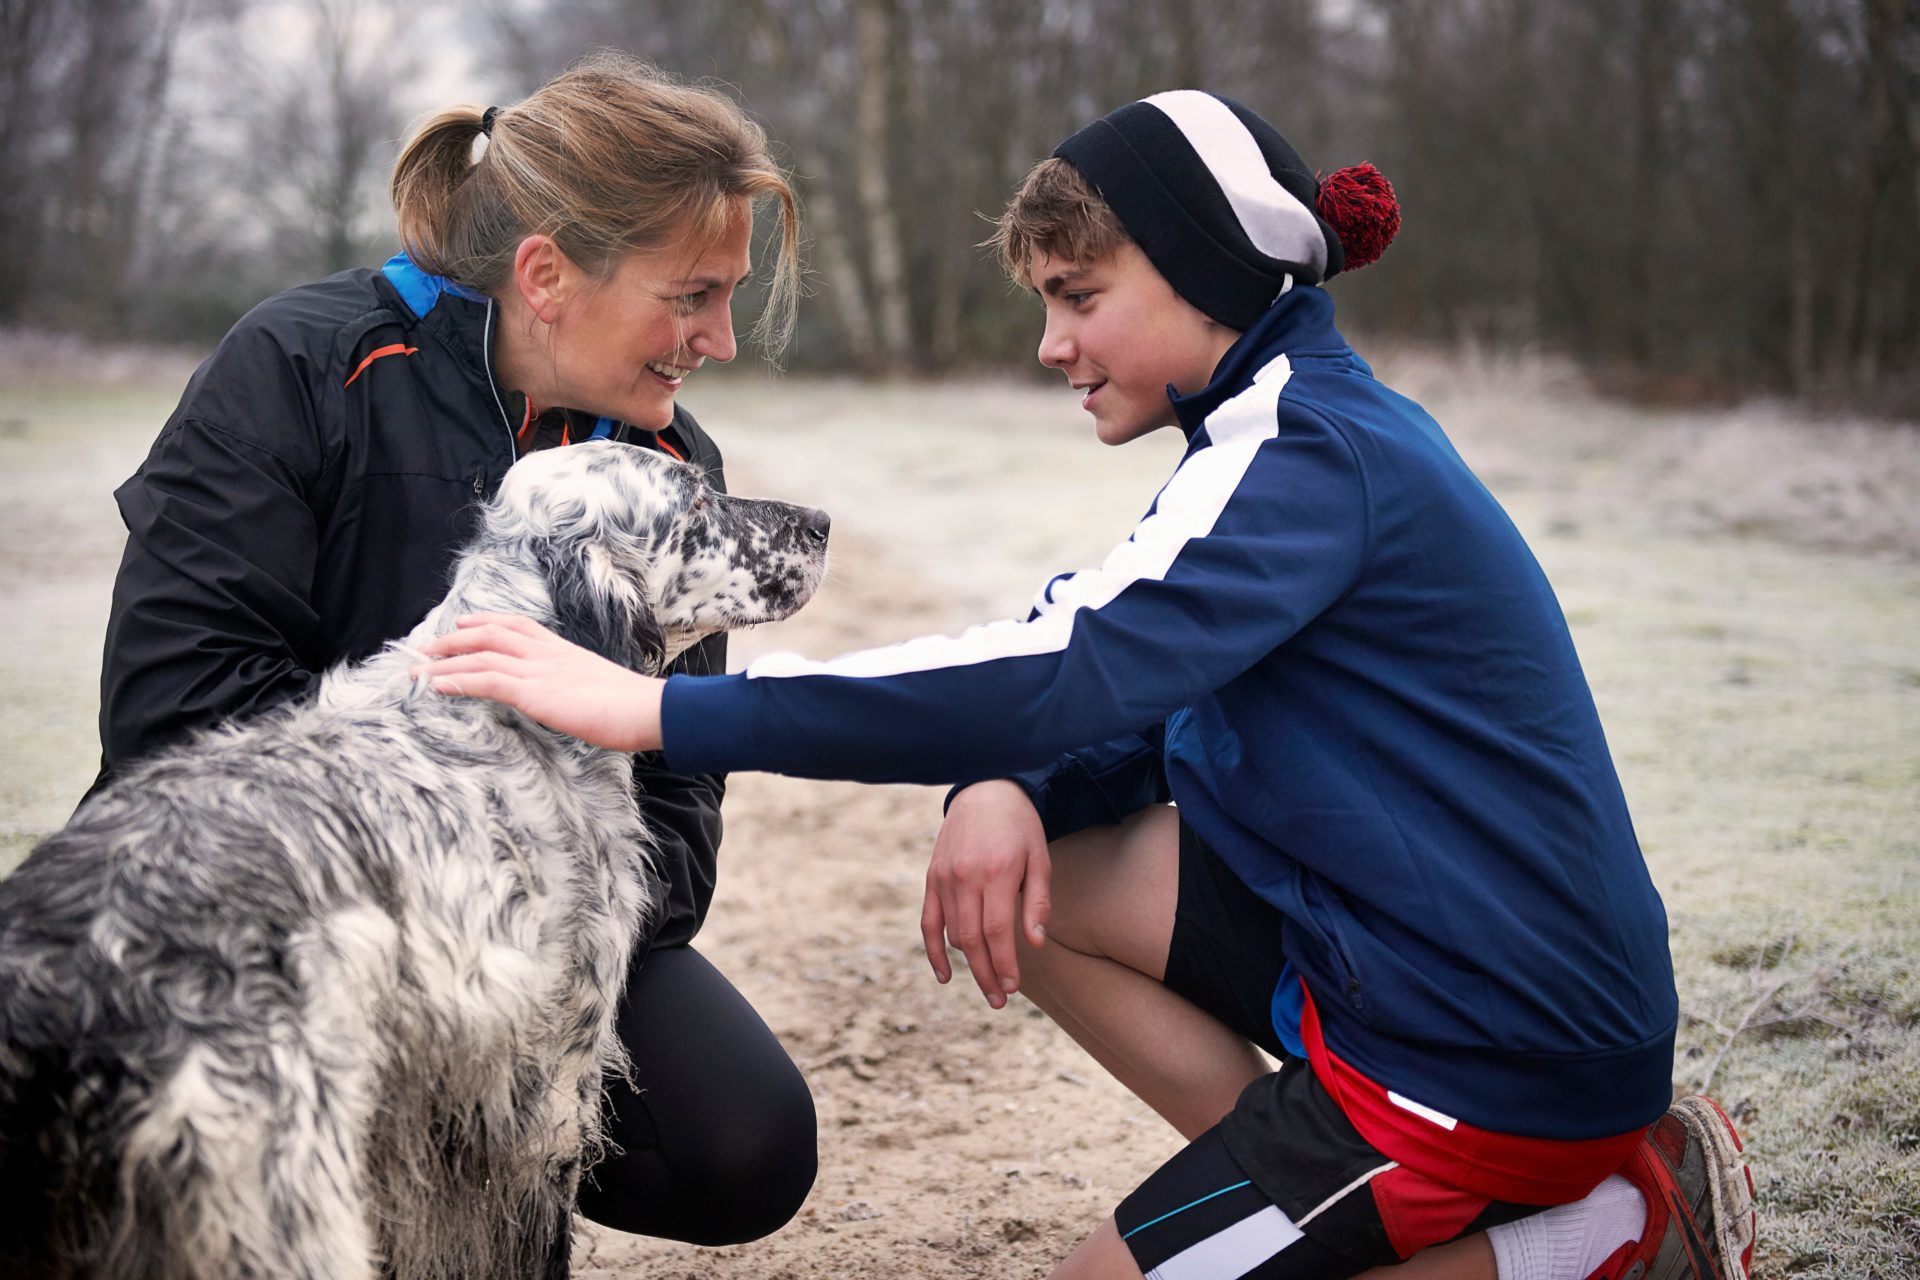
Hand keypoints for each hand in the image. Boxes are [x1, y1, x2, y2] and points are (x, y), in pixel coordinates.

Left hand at [410, 614, 664, 751]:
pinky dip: (458, 680)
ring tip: (418, 671)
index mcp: (565, 652)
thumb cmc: (634, 708)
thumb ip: (580, 690)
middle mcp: (549, 654)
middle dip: (456, 638)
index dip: (487, 623)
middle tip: (427, 648)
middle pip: (493, 633)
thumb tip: (574, 702)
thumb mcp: (602, 691)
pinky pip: (488, 680)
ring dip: (446, 661)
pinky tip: (437, 686)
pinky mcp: (536, 692)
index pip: (519, 626)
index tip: (463, 624)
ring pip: (483, 654)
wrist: (649, 710)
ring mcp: (541, 670)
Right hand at [922, 780, 1050, 1008]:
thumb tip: (1034, 944)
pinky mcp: (932, 878)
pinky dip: (934, 951)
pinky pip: (928, 923)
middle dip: (986, 974)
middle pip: (972, 939)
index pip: (996, 931)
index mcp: (996, 872)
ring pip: (953, 934)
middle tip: (999, 999)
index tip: (1012, 988)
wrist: (985, 790)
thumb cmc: (1020, 827)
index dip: (1003, 964)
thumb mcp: (1039, 859)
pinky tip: (945, 976)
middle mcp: (965, 877)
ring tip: (987, 984)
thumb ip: (1037, 902)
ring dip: (968, 965)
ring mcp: (944, 878)